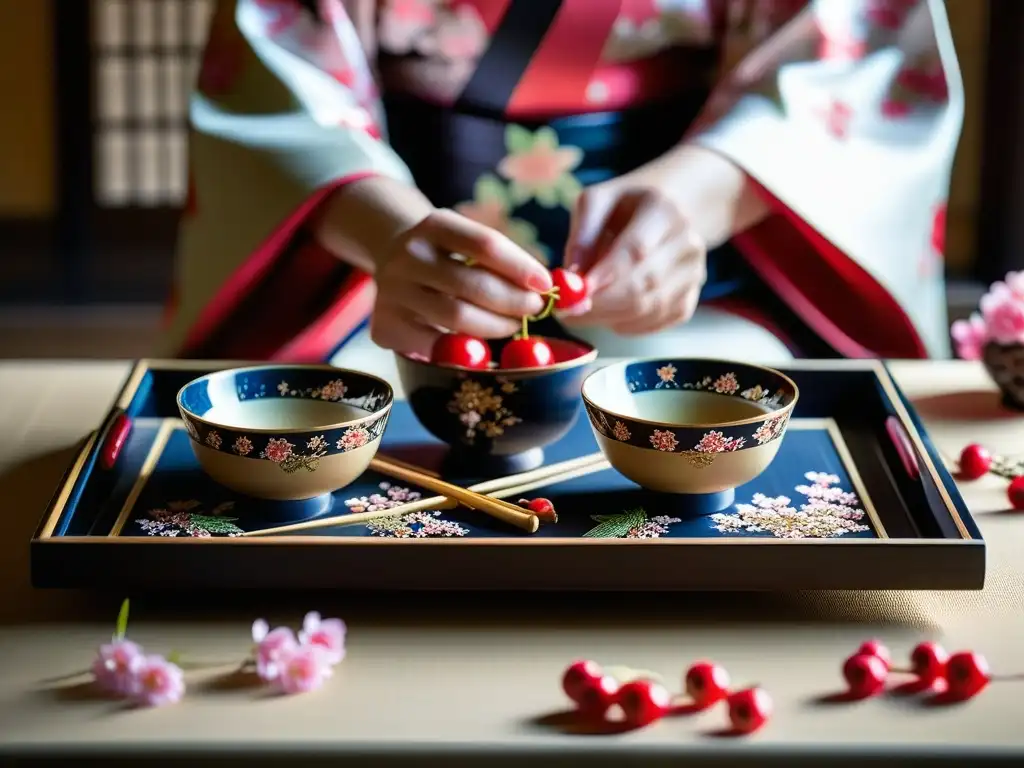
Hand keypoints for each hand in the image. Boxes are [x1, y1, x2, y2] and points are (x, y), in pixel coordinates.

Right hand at [370, 208, 552, 356]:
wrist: (391, 259)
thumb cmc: (447, 255)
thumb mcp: (467, 242)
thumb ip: (502, 262)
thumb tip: (549, 290)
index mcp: (434, 225)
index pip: (485, 244)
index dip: (521, 267)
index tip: (546, 285)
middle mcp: (408, 255)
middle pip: (473, 285)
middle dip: (513, 302)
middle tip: (534, 309)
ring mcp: (392, 291)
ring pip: (456, 319)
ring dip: (495, 327)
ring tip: (511, 325)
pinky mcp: (386, 325)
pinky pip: (435, 346)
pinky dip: (464, 349)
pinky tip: (479, 344)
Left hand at [562, 179, 706, 335]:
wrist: (668, 212)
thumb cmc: (624, 208)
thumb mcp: (596, 203)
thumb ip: (581, 236)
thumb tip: (570, 278)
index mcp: (663, 210)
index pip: (636, 249)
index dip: (606, 275)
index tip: (577, 293)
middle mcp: (687, 242)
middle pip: (644, 283)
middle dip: (602, 304)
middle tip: (568, 313)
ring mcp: (694, 273)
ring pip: (649, 308)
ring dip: (610, 317)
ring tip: (584, 310)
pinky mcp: (690, 299)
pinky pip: (656, 323)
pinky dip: (627, 326)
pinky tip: (610, 314)